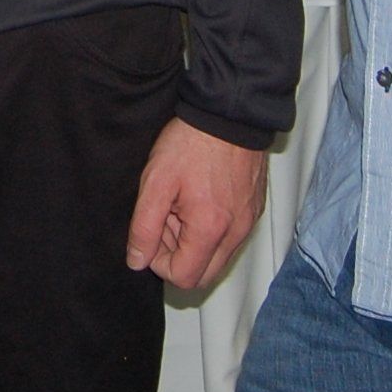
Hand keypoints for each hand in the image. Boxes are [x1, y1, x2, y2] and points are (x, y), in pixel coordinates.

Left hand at [125, 120, 266, 289]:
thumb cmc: (191, 144)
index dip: (160, 261)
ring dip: (194, 243)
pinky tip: (200, 198)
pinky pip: (231, 238)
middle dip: (178, 256)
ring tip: (182, 205)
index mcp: (210, 230)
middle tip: (167, 220)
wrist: (228, 114)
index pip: (183, 277)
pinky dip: (212, 230)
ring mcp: (248, 223)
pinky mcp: (254, 211)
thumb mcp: (155, 183)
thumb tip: (137, 261)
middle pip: (203, 275)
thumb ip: (144, 228)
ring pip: (217, 258)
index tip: (154, 231)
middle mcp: (236, 233)